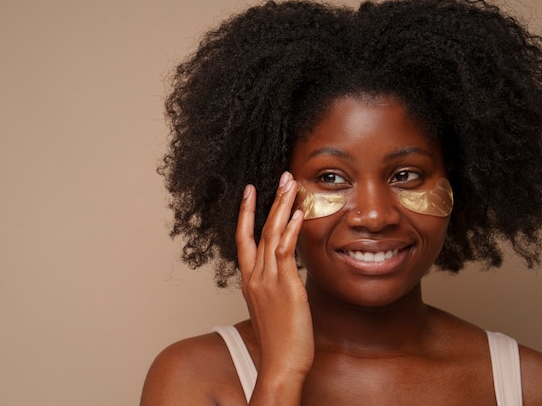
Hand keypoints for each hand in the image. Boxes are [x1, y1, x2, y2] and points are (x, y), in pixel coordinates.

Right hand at [236, 172, 314, 382]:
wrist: (280, 364)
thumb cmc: (280, 340)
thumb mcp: (271, 308)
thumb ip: (274, 286)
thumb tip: (285, 273)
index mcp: (250, 282)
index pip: (243, 240)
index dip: (246, 214)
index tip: (251, 192)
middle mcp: (255, 277)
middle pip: (257, 230)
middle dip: (267, 201)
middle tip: (279, 177)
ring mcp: (268, 280)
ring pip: (271, 234)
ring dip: (281, 206)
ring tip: (290, 183)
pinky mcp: (285, 286)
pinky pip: (285, 251)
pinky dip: (290, 230)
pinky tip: (297, 214)